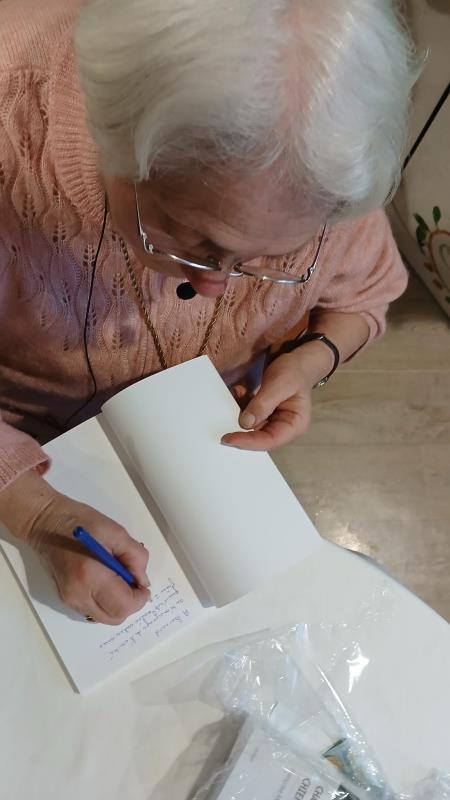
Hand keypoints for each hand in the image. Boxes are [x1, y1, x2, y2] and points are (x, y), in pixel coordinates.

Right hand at [0, 470, 149, 624]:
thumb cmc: (82, 523)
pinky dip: (105, 603)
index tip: (142, 583)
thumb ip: (136, 558)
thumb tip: (142, 582)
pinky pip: (93, 611)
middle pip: (115, 617)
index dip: (139, 598)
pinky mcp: (65, 599)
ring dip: (117, 604)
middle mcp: (78, 595)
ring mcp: (69, 600)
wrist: (47, 523)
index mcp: (91, 576)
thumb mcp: (117, 533)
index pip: (123, 606)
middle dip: (130, 603)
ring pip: (104, 617)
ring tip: (116, 579)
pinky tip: (104, 582)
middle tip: (131, 580)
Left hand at [222, 343, 332, 450]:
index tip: (229, 438)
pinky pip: (248, 415)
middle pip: (259, 438)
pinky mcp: (264, 415)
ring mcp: (273, 422)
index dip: (249, 442)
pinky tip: (239, 391)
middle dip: (240, 432)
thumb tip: (245, 423)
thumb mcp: (279, 385)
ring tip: (235, 396)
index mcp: (295, 425)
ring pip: (250, 427)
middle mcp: (284, 428)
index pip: (270, 440)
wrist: (297, 362)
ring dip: (238, 414)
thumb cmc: (294, 372)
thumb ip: (263, 404)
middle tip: (221, 428)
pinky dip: (240, 405)